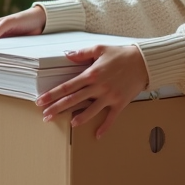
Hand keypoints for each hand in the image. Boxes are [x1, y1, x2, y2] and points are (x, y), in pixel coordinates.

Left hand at [35, 45, 150, 138]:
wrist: (143, 62)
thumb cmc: (121, 54)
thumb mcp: (100, 49)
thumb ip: (82, 53)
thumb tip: (67, 55)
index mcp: (91, 74)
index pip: (67, 86)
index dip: (52, 94)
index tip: (41, 101)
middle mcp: (98, 87)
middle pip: (73, 100)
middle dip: (57, 109)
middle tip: (45, 116)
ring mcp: (109, 97)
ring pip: (90, 111)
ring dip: (78, 119)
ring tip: (69, 123)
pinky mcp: (120, 103)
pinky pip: (111, 118)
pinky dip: (104, 127)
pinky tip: (97, 135)